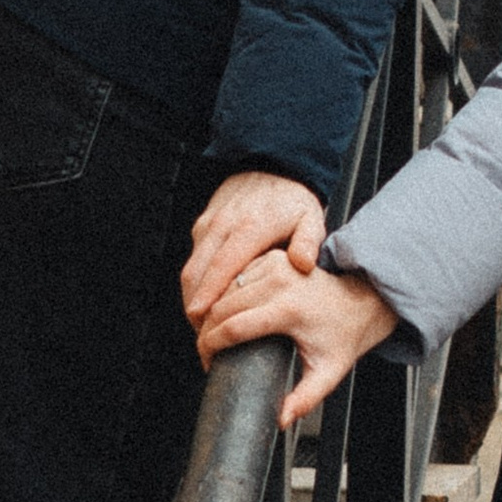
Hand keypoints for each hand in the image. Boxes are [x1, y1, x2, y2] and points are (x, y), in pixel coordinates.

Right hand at [181, 170, 325, 327]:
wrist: (272, 167)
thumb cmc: (293, 200)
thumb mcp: (311, 219)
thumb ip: (308, 242)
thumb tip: (303, 265)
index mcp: (250, 227)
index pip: (222, 266)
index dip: (209, 295)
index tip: (202, 319)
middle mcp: (223, 225)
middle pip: (197, 272)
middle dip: (195, 306)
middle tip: (203, 334)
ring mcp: (210, 224)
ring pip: (190, 268)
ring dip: (192, 297)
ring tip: (203, 326)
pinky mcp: (203, 225)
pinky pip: (193, 259)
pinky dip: (195, 283)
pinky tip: (206, 302)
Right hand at [197, 249, 398, 423]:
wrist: (360, 301)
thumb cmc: (343, 337)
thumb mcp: (328, 372)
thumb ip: (305, 399)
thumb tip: (281, 420)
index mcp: (289, 309)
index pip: (232, 327)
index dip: (211, 347)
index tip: (207, 362)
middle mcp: (280, 281)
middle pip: (221, 306)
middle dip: (205, 331)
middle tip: (205, 353)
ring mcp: (275, 265)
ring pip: (224, 289)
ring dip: (210, 311)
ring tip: (210, 335)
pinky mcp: (273, 258)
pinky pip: (235, 275)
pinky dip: (223, 293)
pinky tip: (221, 312)